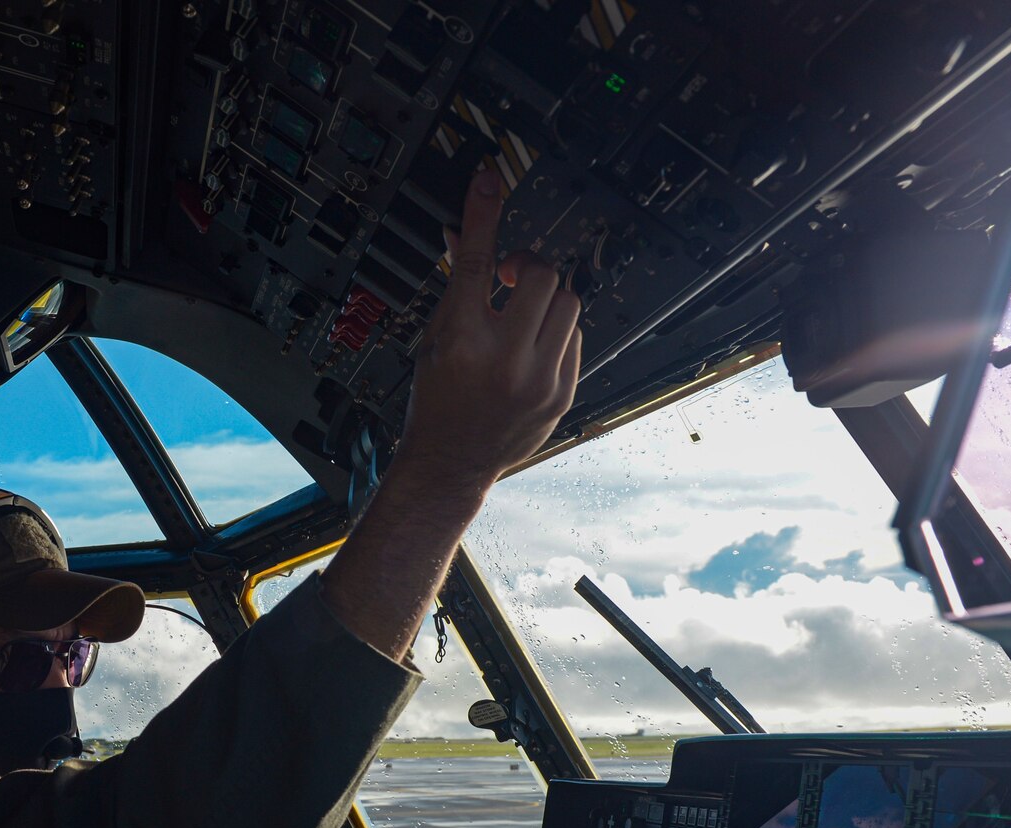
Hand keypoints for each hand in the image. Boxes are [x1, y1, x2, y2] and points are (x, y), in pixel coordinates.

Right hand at [397, 164, 582, 486]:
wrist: (450, 464)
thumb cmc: (436, 404)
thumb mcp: (434, 340)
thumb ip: (455, 288)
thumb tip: (461, 235)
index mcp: (462, 340)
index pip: (475, 259)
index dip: (482, 214)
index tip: (487, 182)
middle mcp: (503, 359)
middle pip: (542, 276)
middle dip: (529, 268)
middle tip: (512, 277)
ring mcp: (538, 379)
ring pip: (569, 305)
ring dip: (548, 301)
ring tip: (523, 317)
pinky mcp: (561, 394)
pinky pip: (576, 340)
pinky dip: (556, 333)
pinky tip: (532, 347)